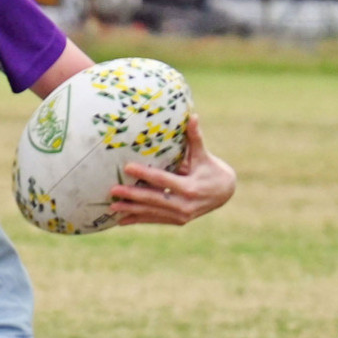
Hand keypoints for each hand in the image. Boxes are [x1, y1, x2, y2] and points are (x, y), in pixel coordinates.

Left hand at [112, 115, 236, 226]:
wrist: (225, 193)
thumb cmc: (211, 169)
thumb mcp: (204, 156)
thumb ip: (195, 138)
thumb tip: (192, 116)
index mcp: (190, 187)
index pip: (163, 180)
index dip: (145, 174)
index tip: (128, 167)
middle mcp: (185, 205)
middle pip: (154, 199)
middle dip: (132, 195)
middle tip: (113, 190)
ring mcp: (181, 216)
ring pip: (152, 212)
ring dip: (131, 210)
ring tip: (112, 206)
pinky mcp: (178, 221)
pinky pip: (155, 220)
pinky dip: (138, 220)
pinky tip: (121, 220)